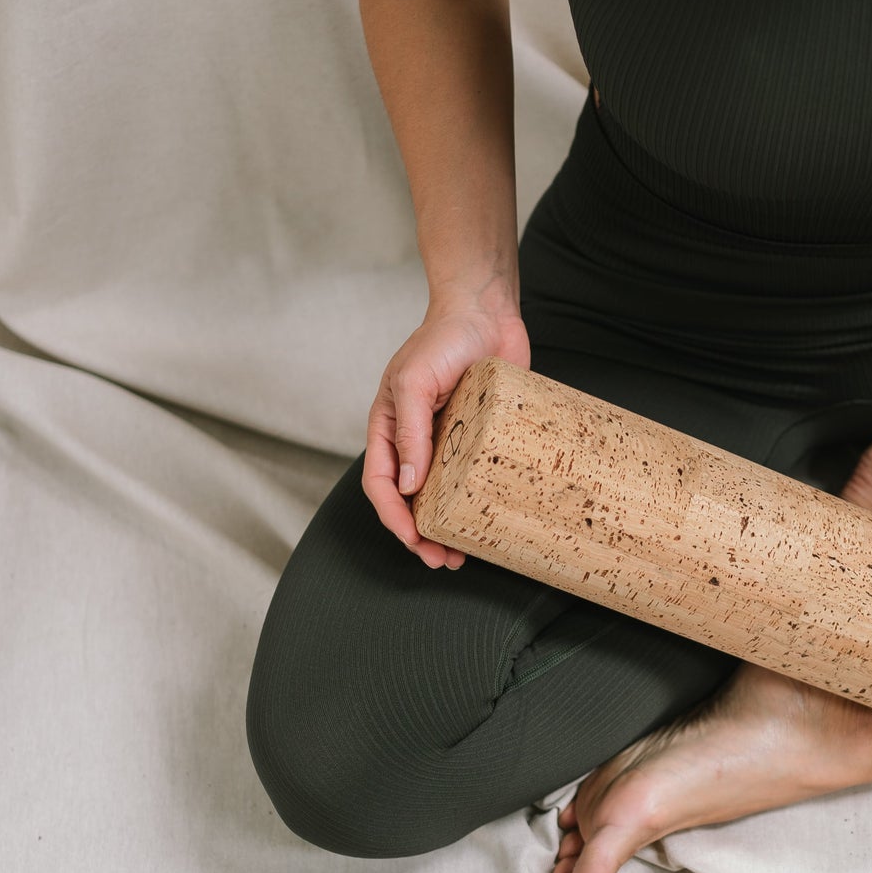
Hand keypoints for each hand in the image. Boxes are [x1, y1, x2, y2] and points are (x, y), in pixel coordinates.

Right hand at [362, 300, 532, 567]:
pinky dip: (478, 503)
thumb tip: (405, 485)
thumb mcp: (415, 381)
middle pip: (410, 499)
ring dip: (449, 527)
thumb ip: (410, 432)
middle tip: (443, 560)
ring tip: (464, 553)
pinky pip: (476, 477)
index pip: (381, 483)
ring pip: (443, 495)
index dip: (394, 517)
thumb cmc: (443, 338)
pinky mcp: (481, 436)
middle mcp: (416, 440)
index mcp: (390, 428)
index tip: (415, 541)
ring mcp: (450, 440)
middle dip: (422, 535)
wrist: (486, 311)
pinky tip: (490, 520)